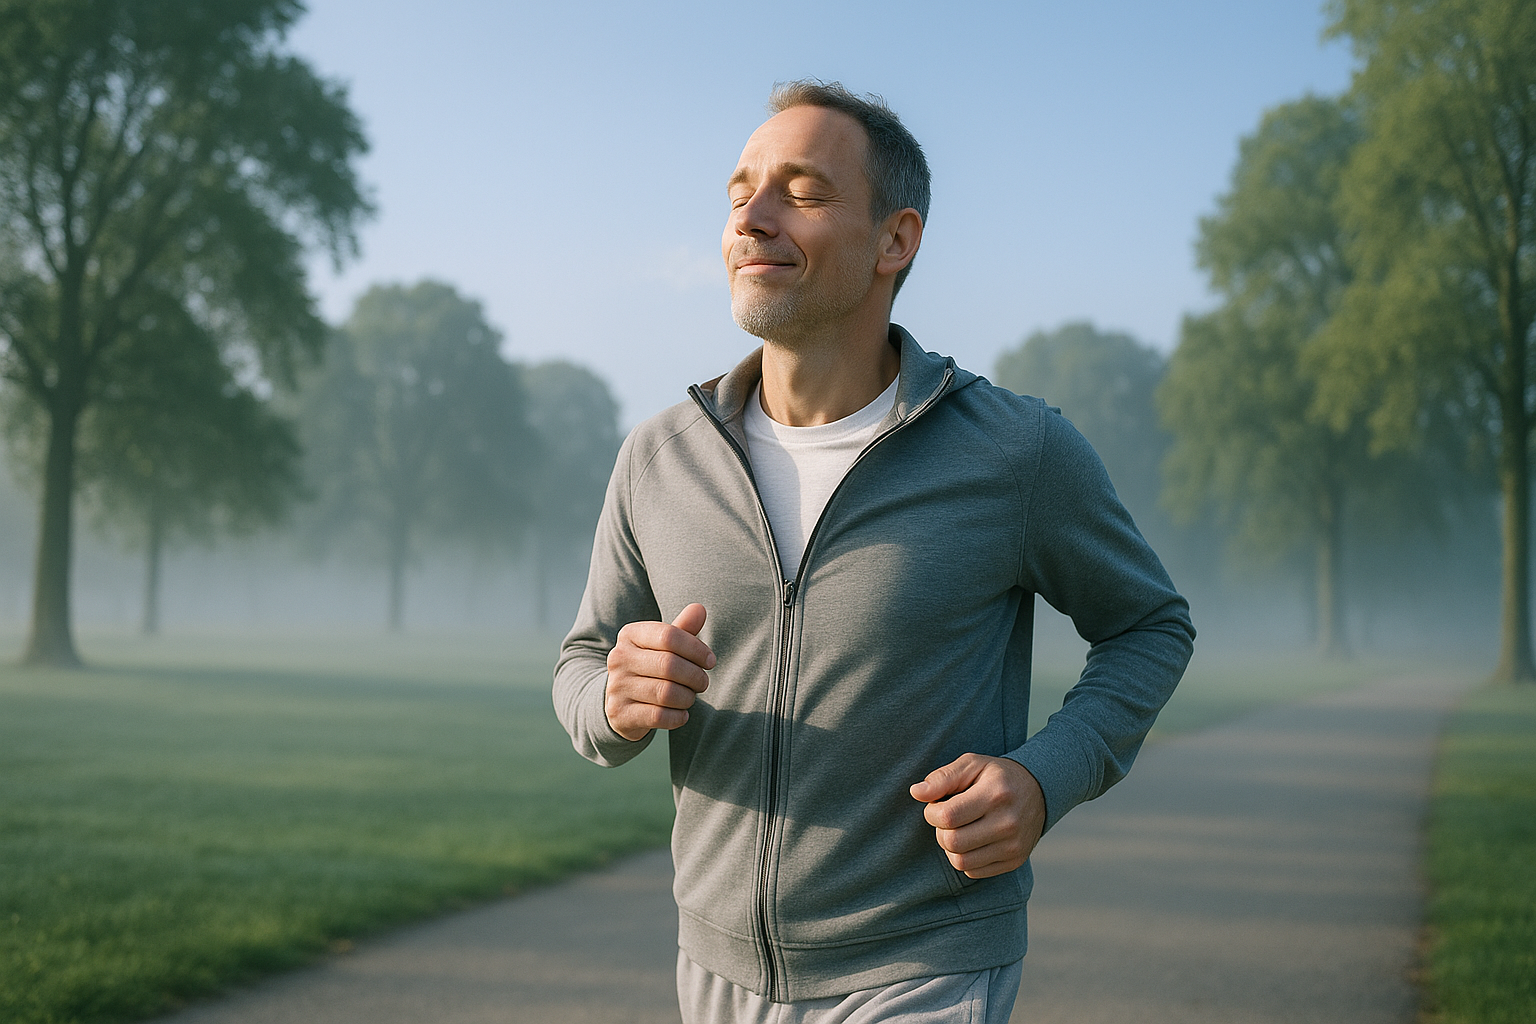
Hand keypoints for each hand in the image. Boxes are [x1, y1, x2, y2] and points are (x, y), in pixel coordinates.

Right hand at [604, 603, 714, 741]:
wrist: (620, 701)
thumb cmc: (651, 667)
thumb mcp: (665, 646)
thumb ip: (683, 629)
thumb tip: (700, 609)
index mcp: (630, 635)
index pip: (669, 636)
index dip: (696, 649)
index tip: (710, 661)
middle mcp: (619, 658)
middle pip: (669, 665)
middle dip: (695, 676)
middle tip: (703, 683)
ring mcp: (617, 687)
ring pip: (666, 693)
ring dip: (687, 698)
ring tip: (690, 697)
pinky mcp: (620, 714)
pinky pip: (658, 716)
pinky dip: (678, 717)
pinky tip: (681, 714)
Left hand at [909, 753, 1045, 878]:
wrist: (1039, 790)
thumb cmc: (996, 776)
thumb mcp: (972, 764)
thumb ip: (942, 777)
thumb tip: (916, 792)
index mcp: (995, 794)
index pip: (948, 816)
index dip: (932, 813)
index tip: (937, 805)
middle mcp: (1008, 823)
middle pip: (952, 842)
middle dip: (940, 830)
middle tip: (947, 817)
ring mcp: (1014, 845)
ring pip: (961, 861)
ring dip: (951, 847)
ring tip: (959, 829)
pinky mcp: (1015, 861)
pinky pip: (973, 871)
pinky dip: (965, 859)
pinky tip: (972, 840)